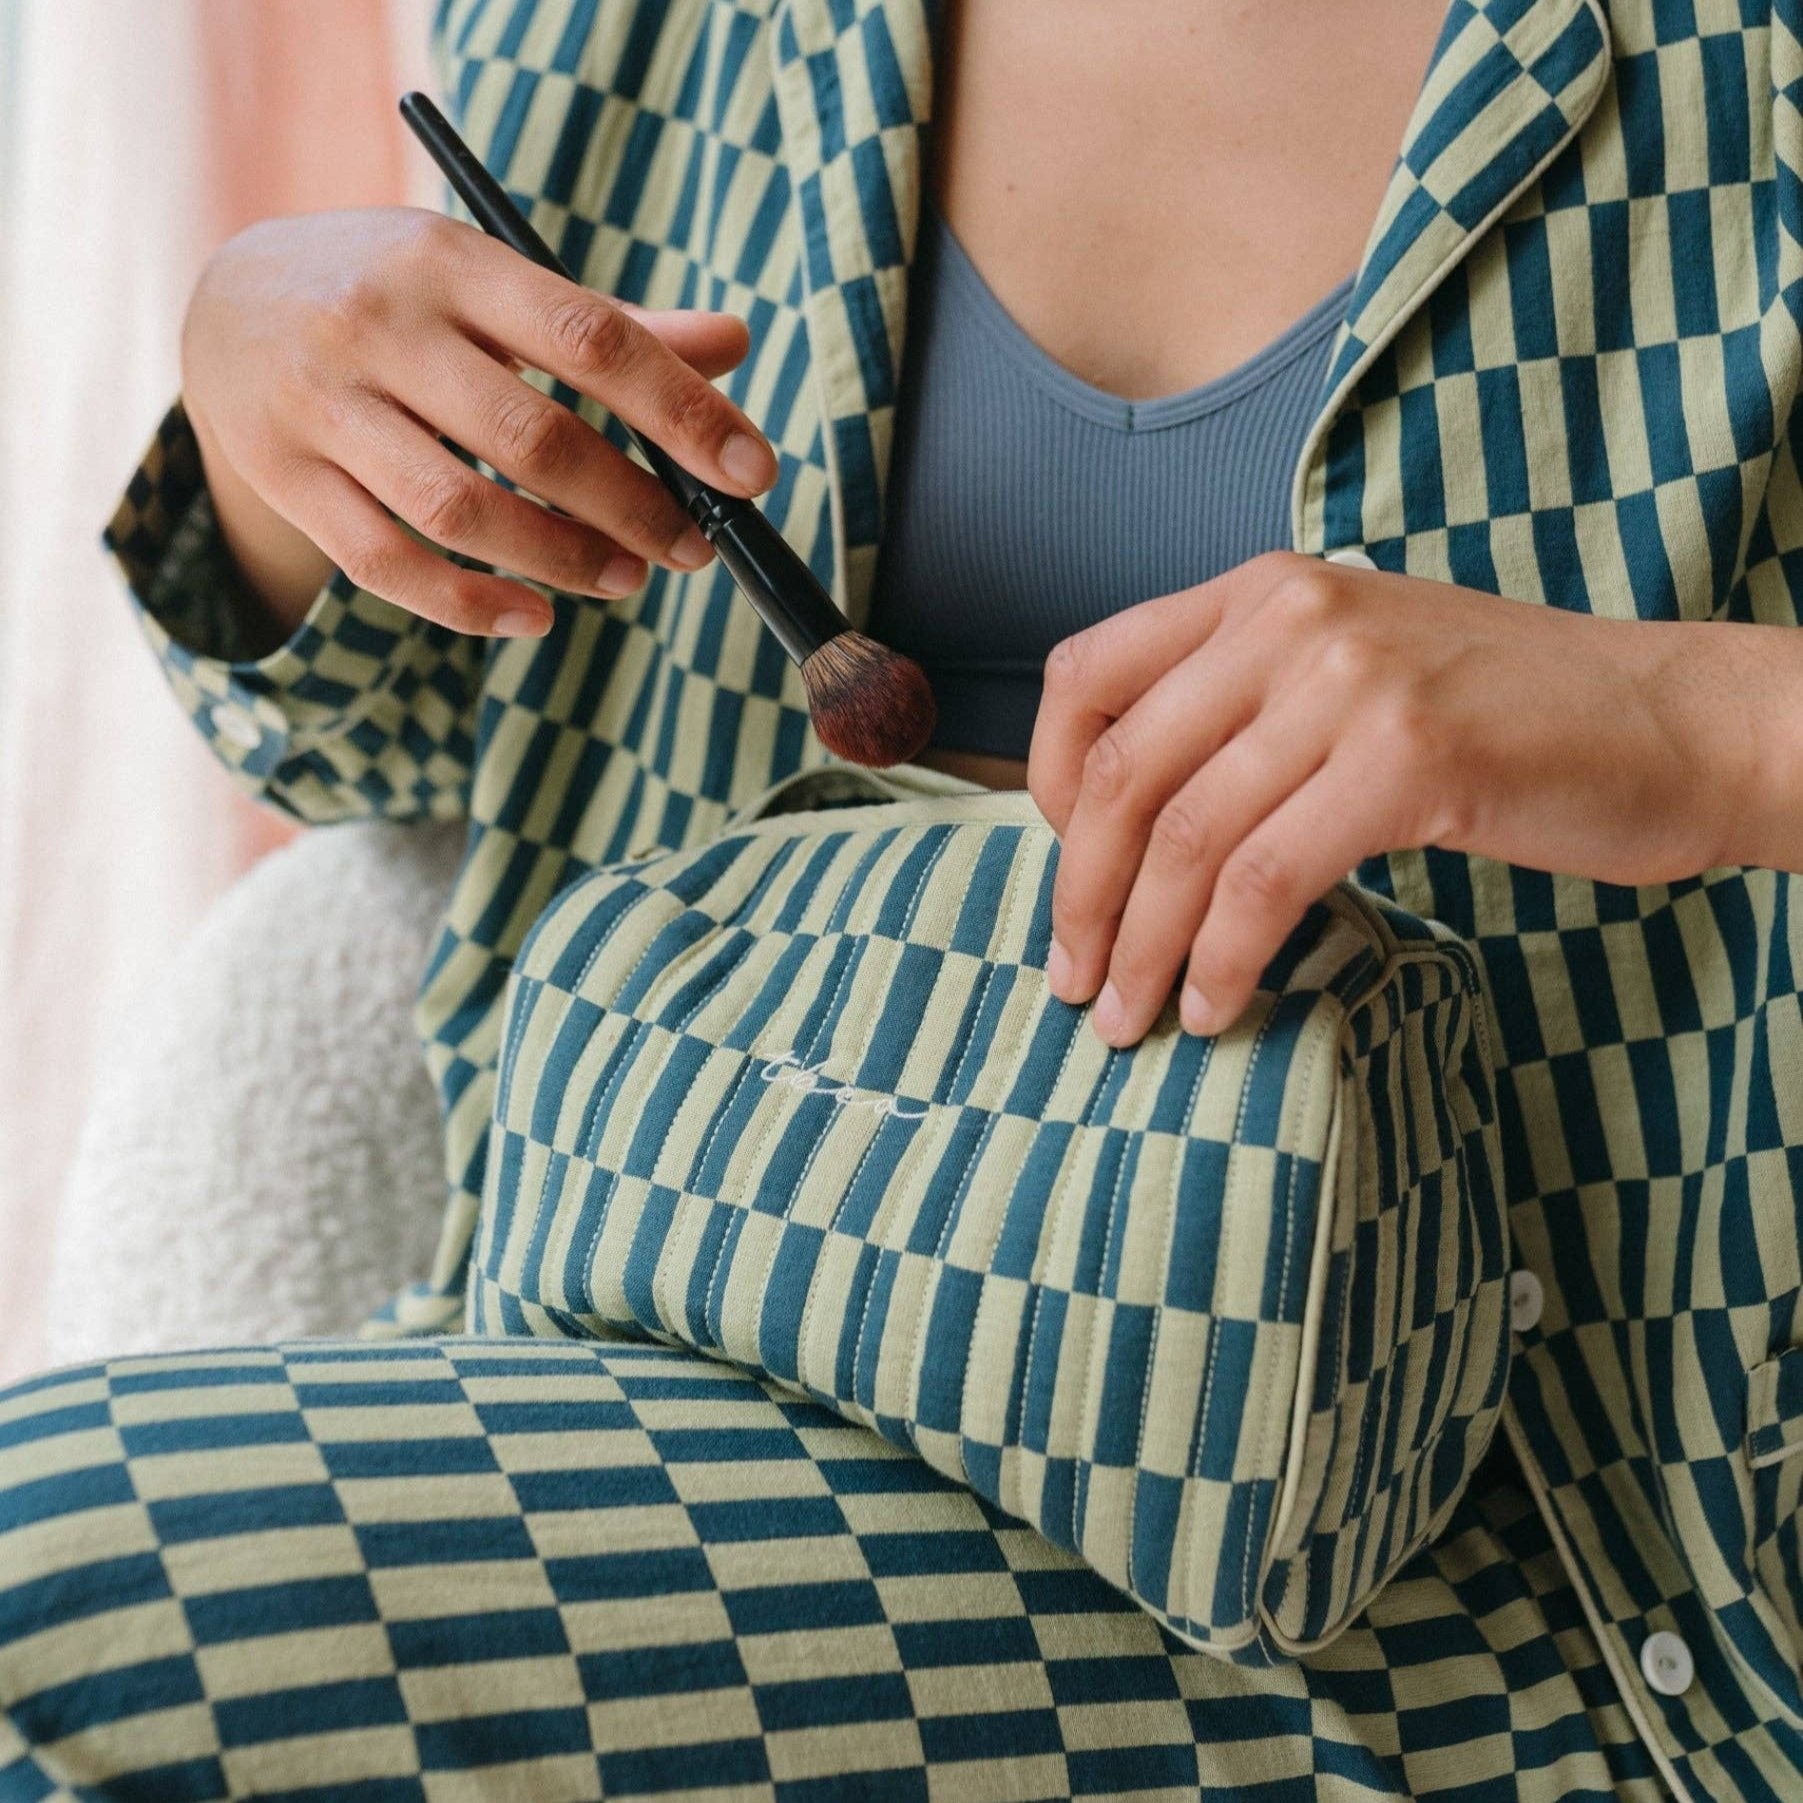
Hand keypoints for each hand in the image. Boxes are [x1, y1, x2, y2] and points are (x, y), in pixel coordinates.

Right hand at [181, 207, 777, 640]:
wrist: (228, 305)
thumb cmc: (401, 299)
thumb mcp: (490, 282)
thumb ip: (609, 326)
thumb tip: (733, 347)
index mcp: (449, 262)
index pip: (589, 338)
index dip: (681, 410)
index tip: (751, 472)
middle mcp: (378, 326)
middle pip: (531, 438)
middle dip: (632, 505)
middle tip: (692, 546)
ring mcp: (322, 406)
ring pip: (460, 511)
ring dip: (561, 560)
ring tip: (628, 579)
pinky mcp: (286, 478)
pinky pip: (388, 565)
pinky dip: (471, 605)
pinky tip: (535, 617)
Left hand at [1029, 551, 1763, 1045]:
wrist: (1674, 722)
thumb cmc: (1505, 716)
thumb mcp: (1351, 669)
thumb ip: (1243, 709)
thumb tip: (1126, 825)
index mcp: (1260, 592)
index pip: (1084, 676)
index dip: (1044, 786)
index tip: (1064, 871)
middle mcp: (1290, 618)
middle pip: (1120, 775)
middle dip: (1080, 897)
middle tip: (1073, 982)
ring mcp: (1350, 683)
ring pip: (1187, 839)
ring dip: (1141, 948)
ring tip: (1129, 1018)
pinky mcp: (1408, 760)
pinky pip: (1269, 881)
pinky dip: (1224, 959)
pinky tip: (1216, 1007)